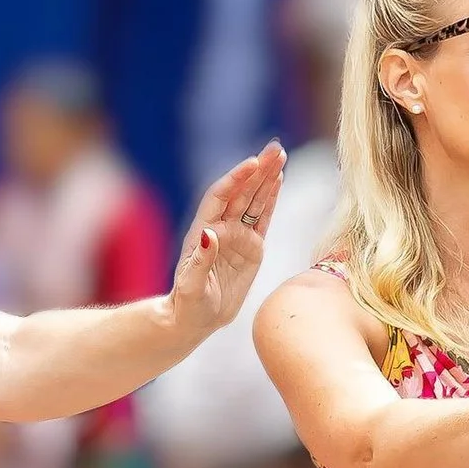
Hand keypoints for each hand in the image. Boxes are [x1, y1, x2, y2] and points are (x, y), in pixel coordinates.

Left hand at [168, 143, 287, 338]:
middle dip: (258, 169)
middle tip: (276, 148)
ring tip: (280, 156)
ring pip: (254, 200)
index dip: (236, 178)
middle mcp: (221, 228)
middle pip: (241, 192)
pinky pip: (263, 218)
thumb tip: (211, 233)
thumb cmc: (188, 305)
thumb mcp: (192, 285)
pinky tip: (278, 180)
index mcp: (204, 232)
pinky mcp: (251, 247)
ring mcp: (237, 236)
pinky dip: (271, 199)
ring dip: (267, 178)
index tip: (253, 162)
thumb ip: (201, 259)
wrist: (195, 320)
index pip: (221, 197)